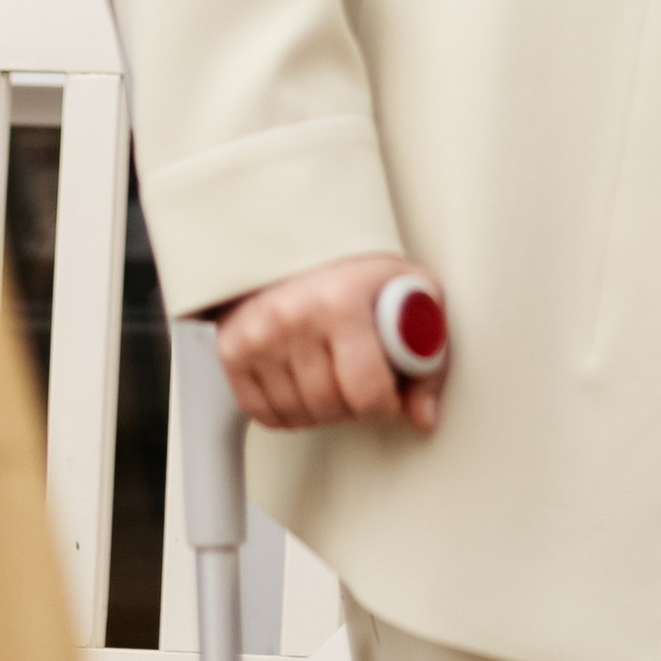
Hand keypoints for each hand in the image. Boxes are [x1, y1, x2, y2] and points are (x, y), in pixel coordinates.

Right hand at [215, 253, 444, 435]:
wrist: (299, 241)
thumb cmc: (359, 272)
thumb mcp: (413, 295)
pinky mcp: (232, 349)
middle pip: (330, 408)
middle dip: (355, 408)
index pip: (366, 392)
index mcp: (342, 302)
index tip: (389, 394)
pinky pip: (263, 413)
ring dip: (322, 411)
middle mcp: (293, 318)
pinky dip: (288, 411)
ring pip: (297, 415)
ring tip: (335, 378)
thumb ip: (429, 358)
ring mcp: (257, 335)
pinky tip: (304, 383)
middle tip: (363, 383)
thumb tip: (423, 418)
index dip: (386, 405)